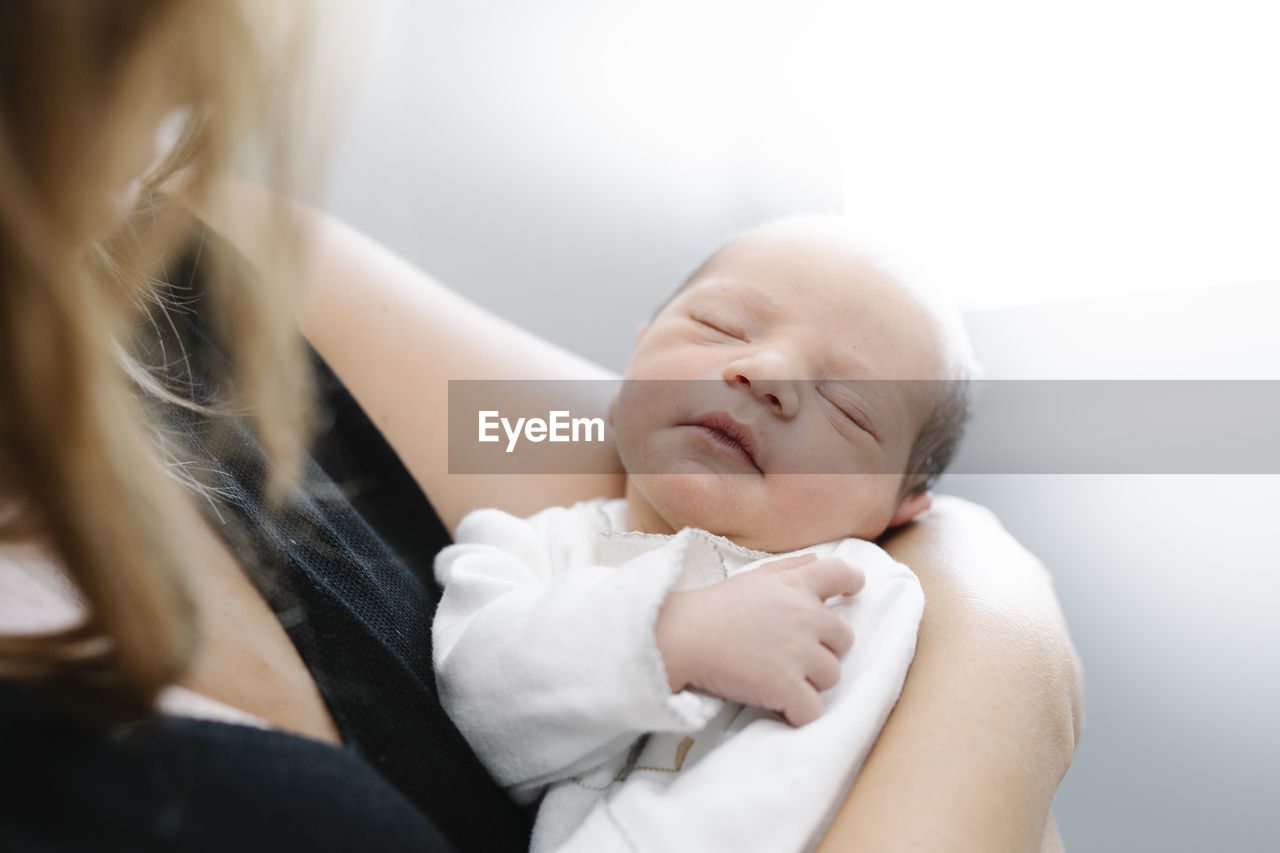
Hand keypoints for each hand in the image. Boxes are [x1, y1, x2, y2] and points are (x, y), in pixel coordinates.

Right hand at [655, 553, 864, 725]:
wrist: (681, 636)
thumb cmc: (712, 608)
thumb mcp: (754, 578)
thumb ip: (790, 568)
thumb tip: (817, 560)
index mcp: (796, 586)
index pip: (842, 574)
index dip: (852, 583)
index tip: (851, 592)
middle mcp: (805, 616)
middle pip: (844, 639)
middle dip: (823, 649)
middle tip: (791, 655)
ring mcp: (798, 652)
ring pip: (831, 677)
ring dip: (809, 682)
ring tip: (777, 679)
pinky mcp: (786, 686)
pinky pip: (812, 711)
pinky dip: (798, 714)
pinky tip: (779, 707)